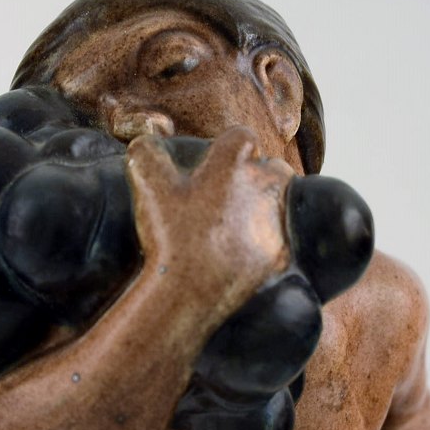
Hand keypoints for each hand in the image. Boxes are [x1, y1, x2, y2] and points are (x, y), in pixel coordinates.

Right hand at [125, 127, 294, 326]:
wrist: (188, 292)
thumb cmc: (171, 236)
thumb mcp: (148, 186)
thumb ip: (146, 153)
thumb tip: (147, 142)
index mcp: (235, 163)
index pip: (242, 137)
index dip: (228, 149)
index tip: (216, 166)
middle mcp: (265, 185)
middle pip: (273, 168)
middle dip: (257, 177)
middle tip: (229, 199)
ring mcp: (277, 221)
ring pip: (282, 203)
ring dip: (266, 208)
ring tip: (238, 226)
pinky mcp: (282, 253)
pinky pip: (283, 239)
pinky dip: (268, 242)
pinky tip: (244, 251)